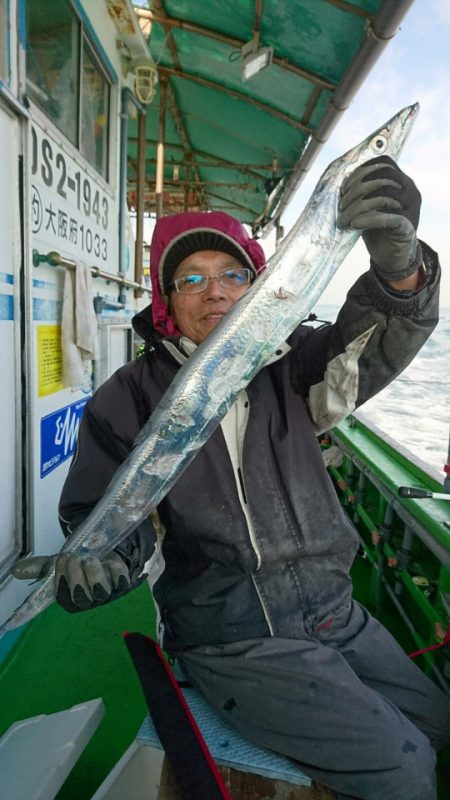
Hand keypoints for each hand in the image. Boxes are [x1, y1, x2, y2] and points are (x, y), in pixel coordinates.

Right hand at [13, 549, 144, 611]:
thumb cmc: (79, 563)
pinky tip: (110, 562)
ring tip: (89, 559)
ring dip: (94, 575)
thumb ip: (41, 567)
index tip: (59, 560)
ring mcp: (107, 592)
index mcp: (72, 599)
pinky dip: (116, 572)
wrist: (103, 553)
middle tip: (73, 557)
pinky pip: (122, 582)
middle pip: (82, 599)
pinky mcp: (123, 583)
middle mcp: (89, 600)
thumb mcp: (59, 563)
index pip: (65, 598)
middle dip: (75, 577)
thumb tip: (17, 571)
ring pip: (102, 592)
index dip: (62, 581)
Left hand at [338, 156, 421, 281]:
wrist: (390, 258)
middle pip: (383, 178)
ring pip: (384, 197)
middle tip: (341, 207)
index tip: (344, 189)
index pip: (383, 164)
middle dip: (357, 190)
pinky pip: (390, 217)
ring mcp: (411, 208)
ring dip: (358, 207)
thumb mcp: (367, 207)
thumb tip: (339, 187)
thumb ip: (359, 194)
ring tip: (344, 220)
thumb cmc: (377, 230)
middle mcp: (409, 191)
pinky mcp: (408, 227)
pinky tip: (355, 224)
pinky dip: (369, 219)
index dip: (361, 173)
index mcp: (401, 181)